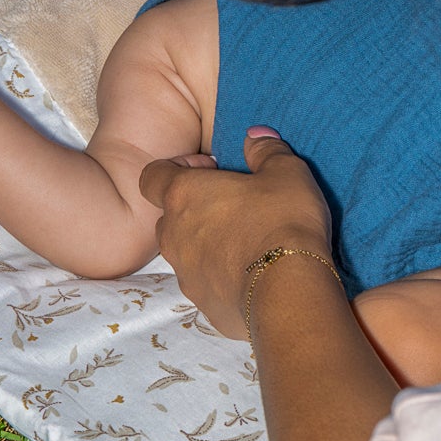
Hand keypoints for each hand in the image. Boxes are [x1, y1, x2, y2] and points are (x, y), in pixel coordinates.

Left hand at [140, 129, 333, 337]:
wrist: (289, 292)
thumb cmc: (281, 222)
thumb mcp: (285, 172)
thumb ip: (265, 149)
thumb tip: (255, 135)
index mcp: (183, 195)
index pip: (152, 176)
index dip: (177, 167)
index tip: (211, 169)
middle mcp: (174, 234)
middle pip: (170, 215)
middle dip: (195, 208)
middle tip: (234, 206)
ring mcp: (185, 274)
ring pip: (185, 252)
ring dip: (207, 244)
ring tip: (247, 242)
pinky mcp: (203, 304)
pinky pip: (205, 282)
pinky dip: (221, 276)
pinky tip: (254, 274)